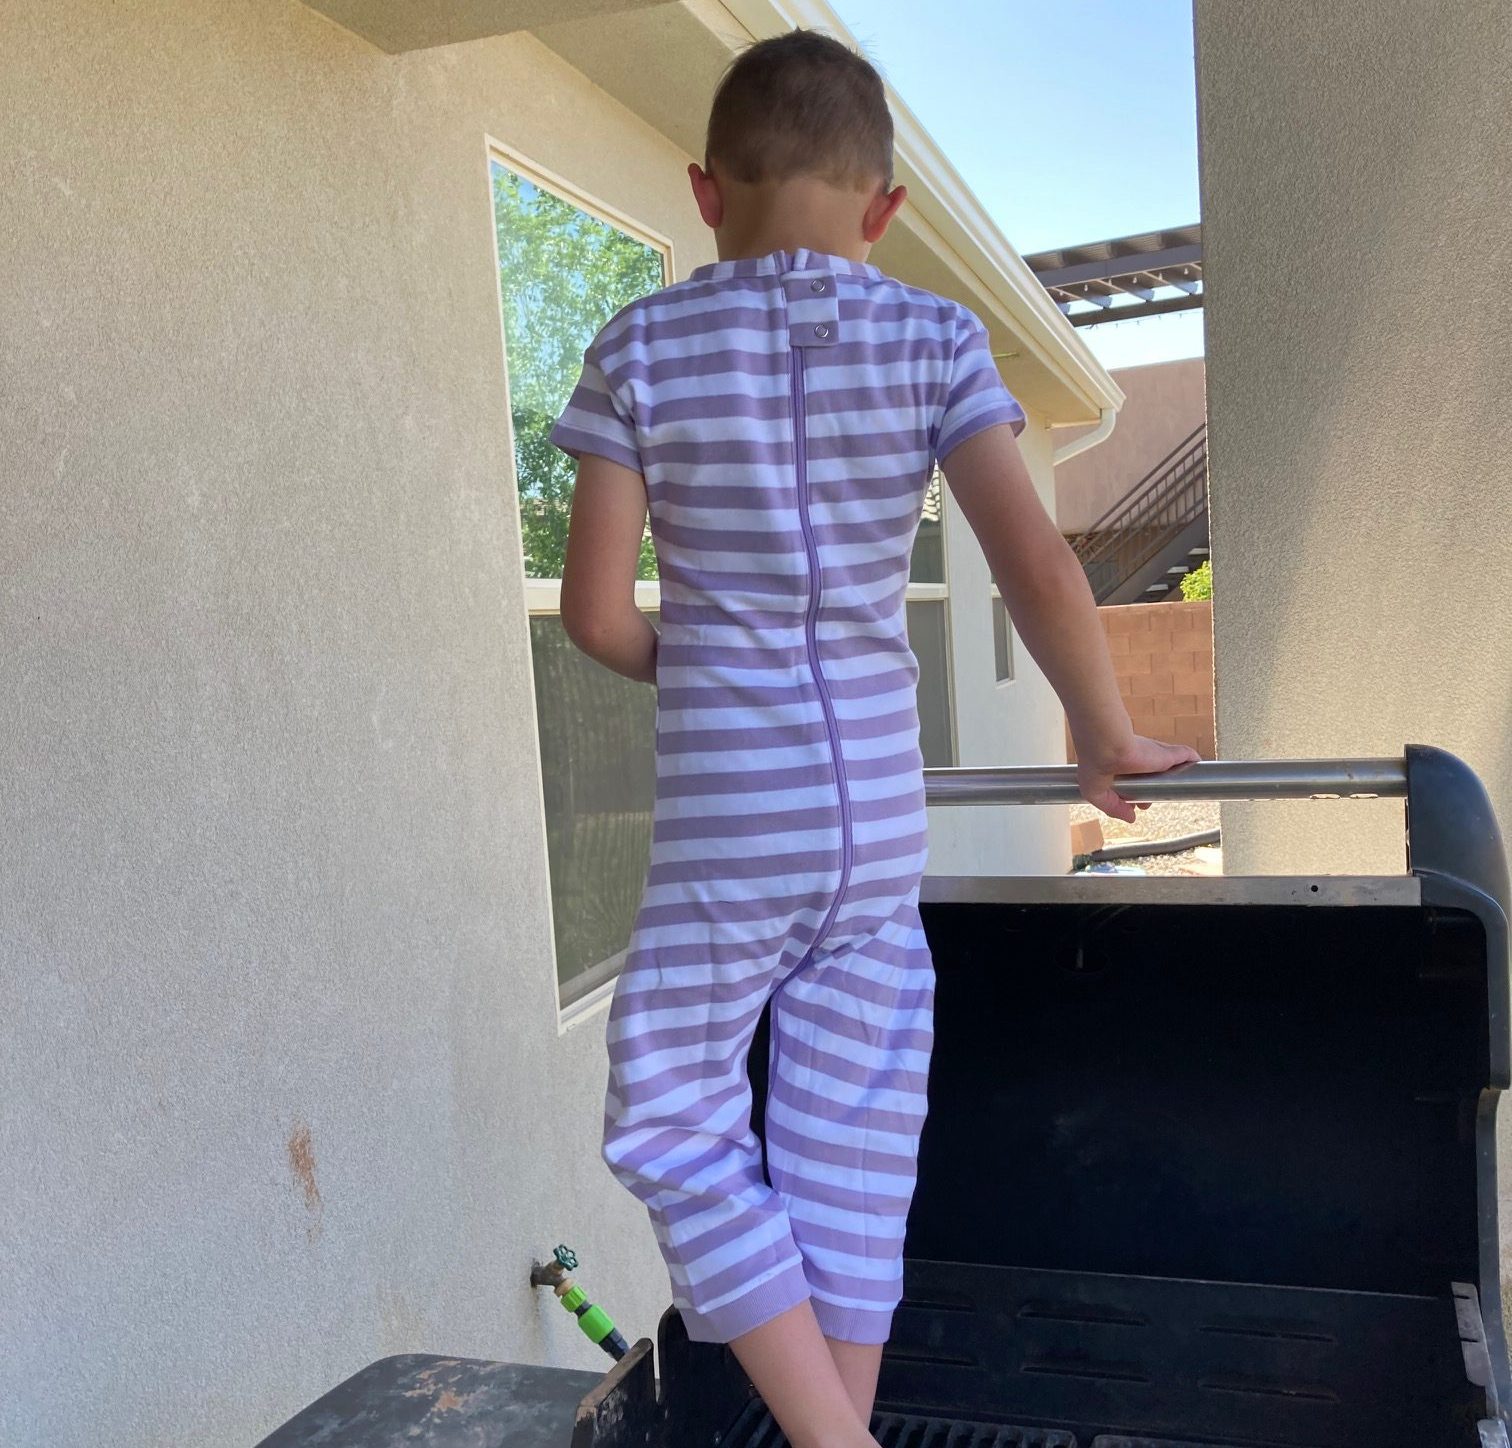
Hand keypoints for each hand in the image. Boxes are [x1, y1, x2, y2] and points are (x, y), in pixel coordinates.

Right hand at [1076, 735, 1200, 823]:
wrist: (1109, 745)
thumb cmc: (1096, 765)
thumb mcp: (1094, 793)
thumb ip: (1112, 808)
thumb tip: (1131, 818)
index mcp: (1119, 769)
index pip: (1132, 783)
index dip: (1137, 796)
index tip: (1138, 805)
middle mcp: (1137, 763)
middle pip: (1151, 776)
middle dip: (1154, 788)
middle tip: (1151, 801)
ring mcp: (1153, 757)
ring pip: (1168, 764)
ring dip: (1174, 770)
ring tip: (1183, 778)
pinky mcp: (1168, 754)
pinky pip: (1184, 755)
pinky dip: (1190, 758)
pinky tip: (1196, 762)